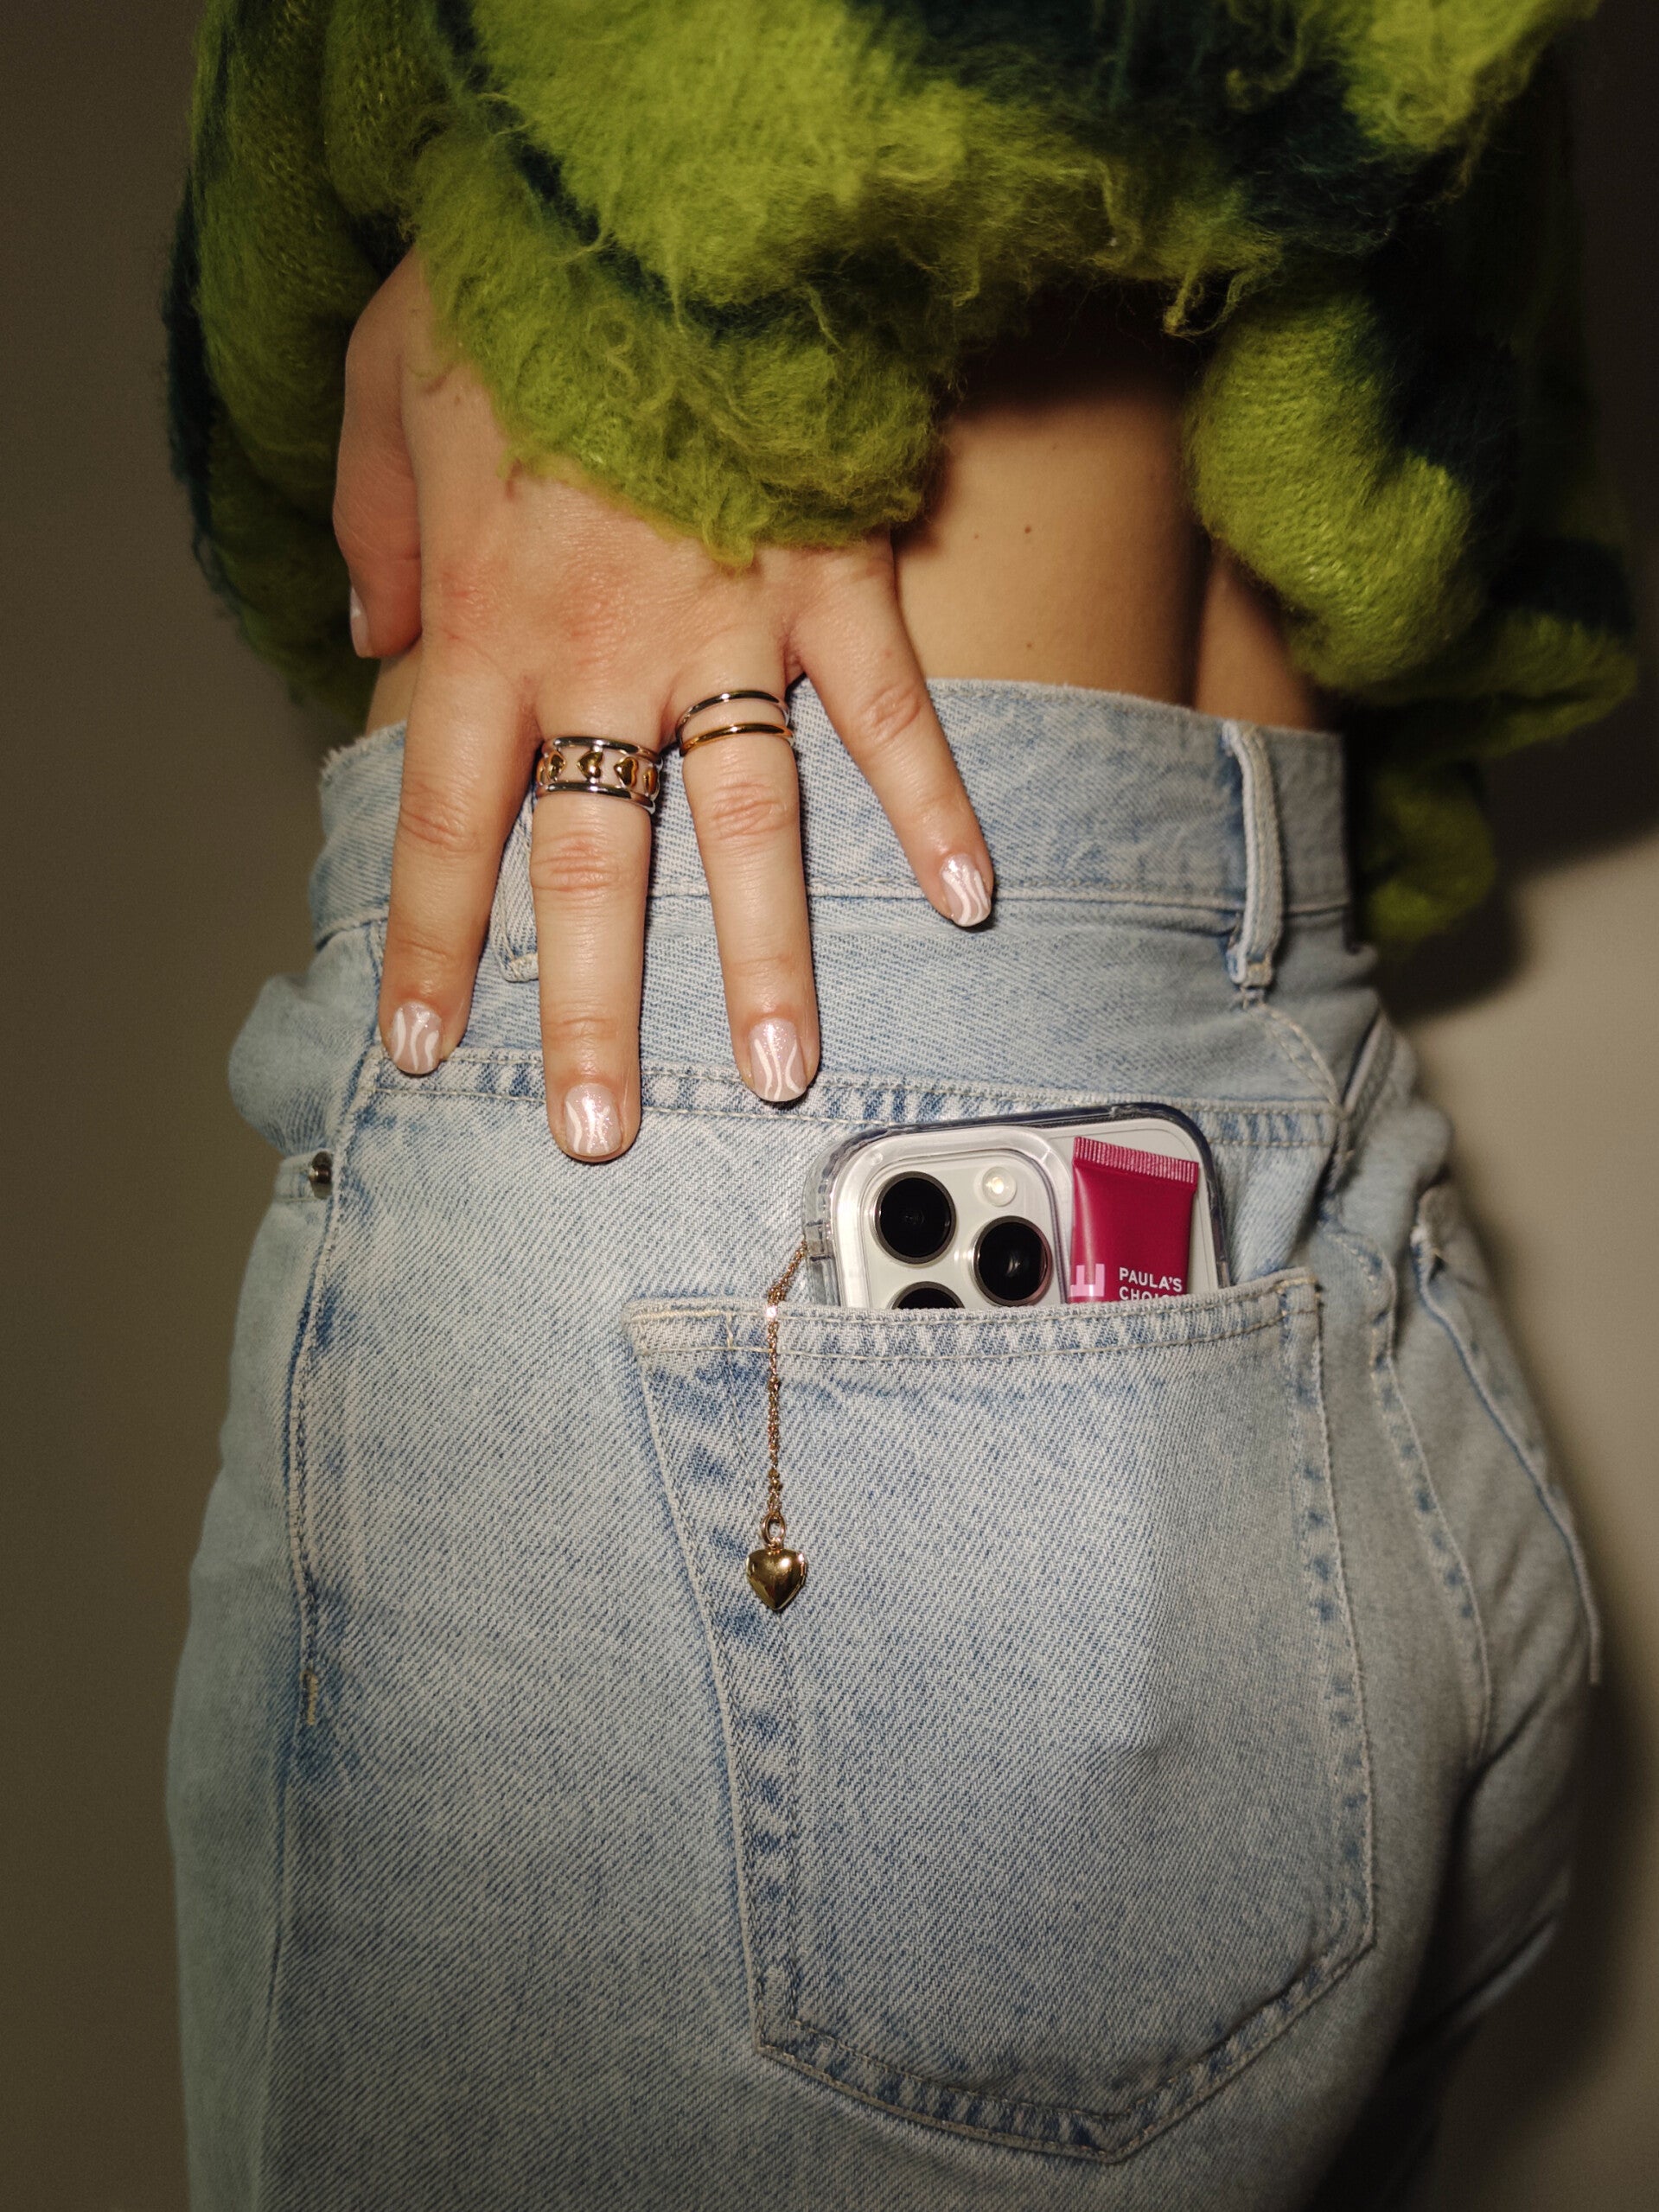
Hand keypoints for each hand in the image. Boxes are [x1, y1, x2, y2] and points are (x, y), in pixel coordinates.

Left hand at [335, 254, 993, 1160]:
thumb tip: (369, 639)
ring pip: (748, 823)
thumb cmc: (510, 283)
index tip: (435, 1050)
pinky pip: (890, 708)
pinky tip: (975, 898)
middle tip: (604, 1131)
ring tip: (787, 1070)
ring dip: (769, 954)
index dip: (437, 945)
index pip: (451, 823)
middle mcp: (607, 655)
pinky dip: (936, 800)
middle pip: (595, 865)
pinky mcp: (834, 577)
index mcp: (488, 621)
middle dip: (597, 1009)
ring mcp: (730, 626)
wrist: (644, 185)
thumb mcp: (386, 386)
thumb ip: (372, 527)